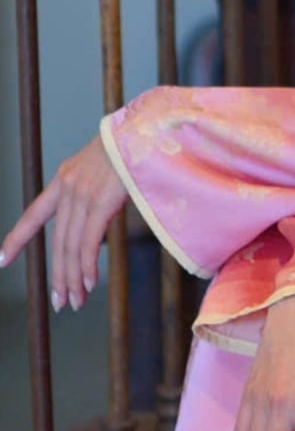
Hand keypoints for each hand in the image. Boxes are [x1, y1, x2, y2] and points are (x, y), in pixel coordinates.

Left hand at [0, 134, 127, 312]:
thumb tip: (98, 226)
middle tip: (61, 301)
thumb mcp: (102, 170)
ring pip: (71, 246)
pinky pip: (88, 241)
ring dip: (73, 278)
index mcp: (64, 179)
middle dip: (58, 275)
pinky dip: (86, 266)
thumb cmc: (131, 149)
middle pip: (58, 241)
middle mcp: (68, 188)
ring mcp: (83, 194)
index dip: (17, 238)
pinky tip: (88, 282)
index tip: (0, 259)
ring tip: (75, 300)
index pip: (34, 214)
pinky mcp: (102, 201)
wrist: (144, 129)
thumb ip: (94, 195)